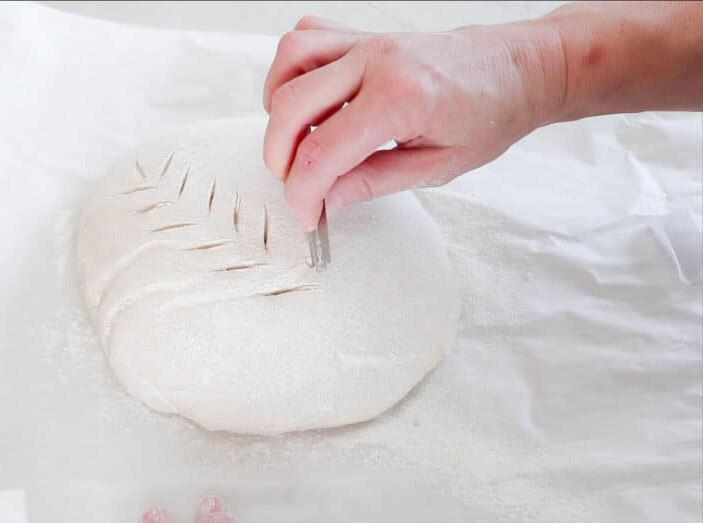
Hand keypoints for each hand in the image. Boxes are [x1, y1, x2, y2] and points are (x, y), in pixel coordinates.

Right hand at [262, 16, 562, 229]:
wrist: (517, 69)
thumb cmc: (490, 113)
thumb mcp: (437, 166)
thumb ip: (373, 182)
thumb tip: (327, 200)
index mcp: (400, 98)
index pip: (322, 153)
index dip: (303, 193)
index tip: (308, 214)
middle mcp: (377, 60)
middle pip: (290, 106)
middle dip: (280, 157)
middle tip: (298, 184)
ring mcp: (366, 41)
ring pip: (289, 60)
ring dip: (278, 107)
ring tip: (298, 139)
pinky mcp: (361, 33)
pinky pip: (306, 37)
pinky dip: (292, 71)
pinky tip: (308, 100)